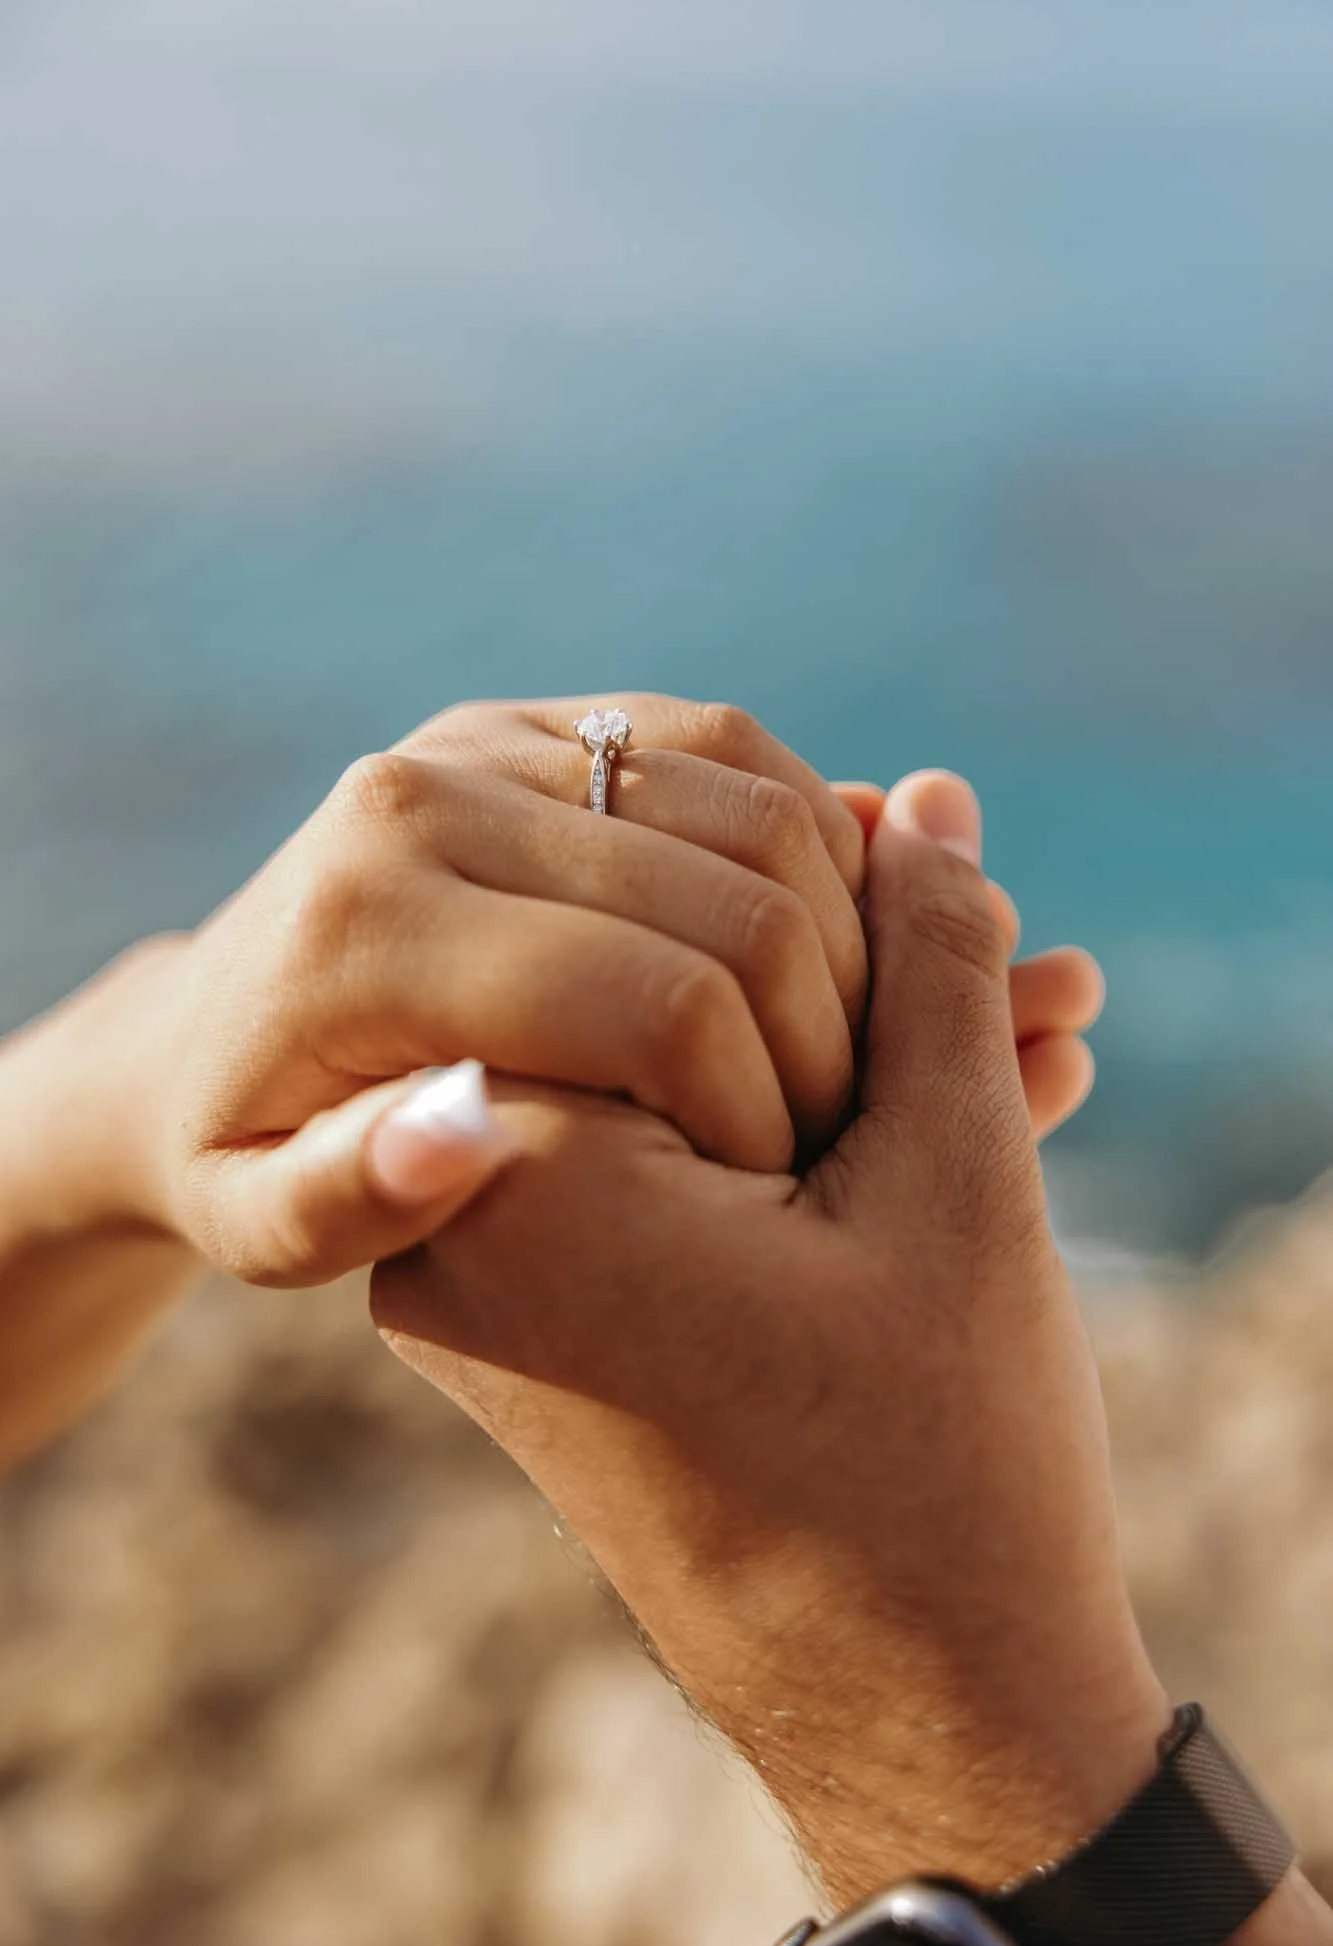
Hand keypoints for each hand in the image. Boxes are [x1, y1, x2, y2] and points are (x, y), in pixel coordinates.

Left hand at [18, 701, 1097, 1290]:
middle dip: (828, 1024)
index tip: (781, 1188)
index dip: (762, 1103)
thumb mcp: (264, 1228)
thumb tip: (468, 1127)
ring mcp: (485, 738)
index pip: (654, 1004)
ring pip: (754, 803)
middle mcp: (426, 799)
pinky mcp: (533, 718)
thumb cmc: (243, 1156)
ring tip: (839, 1040)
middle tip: (839, 1124)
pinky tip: (818, 944)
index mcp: (372, 930)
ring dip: (844, 926)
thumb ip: (353, 1198)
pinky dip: (810, 839)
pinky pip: (727, 748)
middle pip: (729, 899)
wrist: (199, 1025)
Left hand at [370, 771, 1166, 1903]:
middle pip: (666, 958)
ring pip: (671, 1035)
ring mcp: (489, 1237)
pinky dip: (794, 1094)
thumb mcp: (957, 1200)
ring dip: (846, 1017)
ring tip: (1014, 1033)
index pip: (682, 923)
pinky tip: (940, 1084)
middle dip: (861, 956)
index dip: (855, 929)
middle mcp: (462, 1196)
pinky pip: (659, 1121)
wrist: (902, 1707)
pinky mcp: (541, 1266)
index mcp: (521, 1169)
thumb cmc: (936, 1472)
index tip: (975, 979)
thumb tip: (917, 801)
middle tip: (1016, 978)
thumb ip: (926, 972)